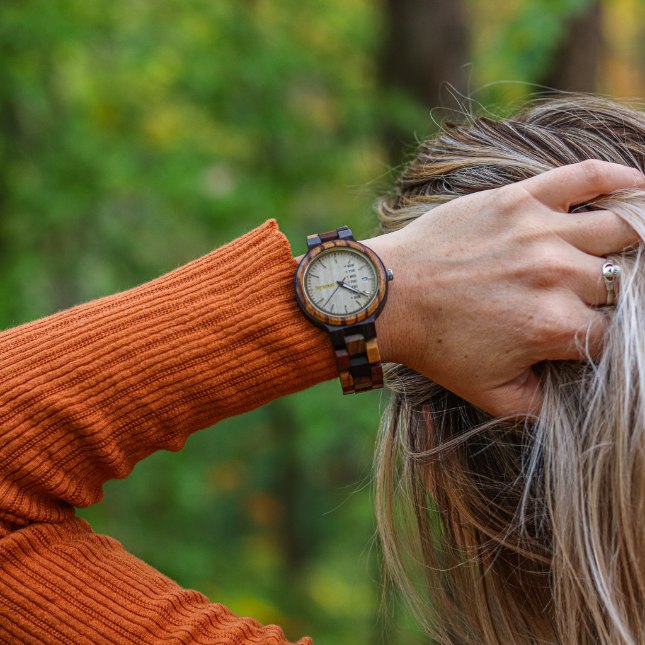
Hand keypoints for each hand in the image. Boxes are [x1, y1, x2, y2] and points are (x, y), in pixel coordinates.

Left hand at [364, 161, 644, 416]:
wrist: (390, 296)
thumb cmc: (436, 345)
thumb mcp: (490, 394)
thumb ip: (543, 404)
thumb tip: (579, 400)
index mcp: (555, 326)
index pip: (616, 336)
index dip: (608, 341)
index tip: (590, 338)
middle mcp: (557, 275)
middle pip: (623, 284)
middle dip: (615, 298)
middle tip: (592, 299)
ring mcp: (540, 232)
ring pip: (620, 230)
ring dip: (632, 244)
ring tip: (629, 252)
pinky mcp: (519, 200)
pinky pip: (585, 177)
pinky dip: (620, 179)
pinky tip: (639, 188)